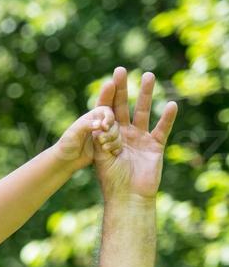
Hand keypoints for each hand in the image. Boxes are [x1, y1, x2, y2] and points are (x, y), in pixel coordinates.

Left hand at [55, 105, 118, 169]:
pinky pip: (118, 144)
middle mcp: (99, 125)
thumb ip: (86, 125)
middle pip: (115, 123)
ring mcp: (104, 136)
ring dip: (114, 140)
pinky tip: (110, 153)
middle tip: (101, 140)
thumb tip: (100, 124)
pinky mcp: (107, 146)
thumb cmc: (66, 144)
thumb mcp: (73, 133)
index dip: (109, 117)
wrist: (66, 161)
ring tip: (104, 148)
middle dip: (111, 132)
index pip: (106, 111)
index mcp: (91, 118)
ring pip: (118, 134)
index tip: (104, 127)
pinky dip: (116, 148)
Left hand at [92, 67, 177, 200]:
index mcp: (107, 136)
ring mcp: (140, 138)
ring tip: (148, 76)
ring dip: (146, 95)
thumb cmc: (111, 180)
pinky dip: (166, 117)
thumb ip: (101, 138)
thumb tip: (97, 120)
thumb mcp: (101, 157)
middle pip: (124, 107)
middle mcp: (124, 134)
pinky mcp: (155, 146)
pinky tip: (170, 104)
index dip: (107, 97)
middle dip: (123, 89)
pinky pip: (161, 128)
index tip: (108, 80)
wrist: (128, 197)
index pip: (107, 112)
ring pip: (143, 112)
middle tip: (121, 69)